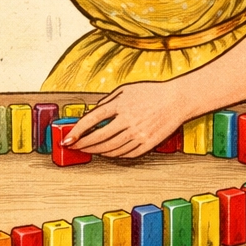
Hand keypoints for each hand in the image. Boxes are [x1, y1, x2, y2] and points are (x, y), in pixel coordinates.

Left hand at [63, 81, 186, 158]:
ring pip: (111, 149)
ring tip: (87, 150)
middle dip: (83, 144)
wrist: (177, 100)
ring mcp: (138, 134)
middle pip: (99, 138)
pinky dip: (113, 155)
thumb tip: (91, 114)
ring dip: (96, 151)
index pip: (92, 120)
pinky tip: (106, 153)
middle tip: (74, 147)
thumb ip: (107, 101)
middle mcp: (128, 121)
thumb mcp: (126, 90)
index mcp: (121, 105)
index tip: (67, 139)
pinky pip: (126, 154)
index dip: (77, 131)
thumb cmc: (151, 92)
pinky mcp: (147, 143)